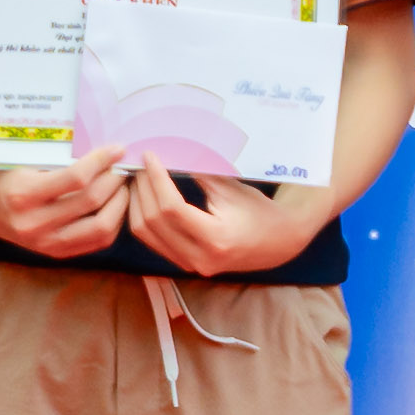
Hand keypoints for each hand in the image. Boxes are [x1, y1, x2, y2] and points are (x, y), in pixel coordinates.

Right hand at [0, 147, 140, 258]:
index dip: (102, 160)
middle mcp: (34, 223)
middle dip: (114, 180)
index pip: (76, 178)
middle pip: (92, 201)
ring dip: (120, 203)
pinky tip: (114, 205)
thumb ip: (57, 157)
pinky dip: (113, 222)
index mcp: (23, 194)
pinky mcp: (55, 253)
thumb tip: (102, 149)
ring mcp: (45, 243)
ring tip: (121, 186)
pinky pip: (97, 242)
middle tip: (121, 166)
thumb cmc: (4, 173)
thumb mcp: (21, 159)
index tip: (117, 149)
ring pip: (101, 227)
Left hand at [123, 158, 309, 278]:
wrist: (278, 243)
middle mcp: (199, 257)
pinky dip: (143, 217)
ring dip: (136, 204)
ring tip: (137, 178)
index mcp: (215, 238)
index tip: (150, 156)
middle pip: (153, 221)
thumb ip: (199, 172)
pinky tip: (143, 197)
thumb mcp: (231, 188)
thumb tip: (169, 150)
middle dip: (142, 188)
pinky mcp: (184, 263)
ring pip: (146, 234)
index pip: (171, 208)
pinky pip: (153, 241)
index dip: (156, 179)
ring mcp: (190, 265)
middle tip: (139, 164)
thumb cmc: (259, 211)